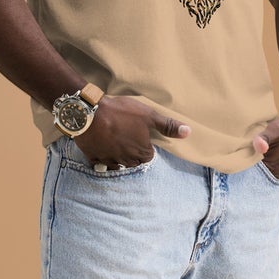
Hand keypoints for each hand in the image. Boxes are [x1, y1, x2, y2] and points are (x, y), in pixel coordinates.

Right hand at [74, 96, 189, 166]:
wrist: (90, 113)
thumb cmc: (121, 113)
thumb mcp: (148, 115)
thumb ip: (167, 126)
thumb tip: (188, 132)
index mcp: (141, 152)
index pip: (149, 157)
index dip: (146, 148)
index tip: (142, 140)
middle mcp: (127, 160)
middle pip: (134, 163)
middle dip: (133, 156)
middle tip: (129, 142)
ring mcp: (110, 160)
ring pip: (118, 165)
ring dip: (119, 158)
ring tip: (116, 146)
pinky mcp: (94, 157)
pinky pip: (101, 163)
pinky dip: (103, 159)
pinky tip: (102, 149)